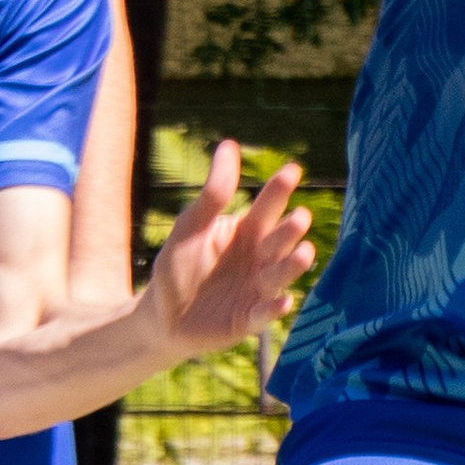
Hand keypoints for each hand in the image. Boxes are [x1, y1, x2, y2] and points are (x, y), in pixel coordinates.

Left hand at [147, 142, 315, 353]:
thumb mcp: (191, 226)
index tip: (292, 170)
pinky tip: (284, 300)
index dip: (279, 190)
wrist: (160, 316)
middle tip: (300, 217)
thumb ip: (213, 193)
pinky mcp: (249, 320)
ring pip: (280, 275)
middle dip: (291, 231)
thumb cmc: (176, 266)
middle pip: (279, 242)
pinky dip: (275, 308)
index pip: (267, 208)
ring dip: (293, 266)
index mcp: (246, 233)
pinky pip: (265, 314)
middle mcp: (259, 260)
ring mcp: (257, 290)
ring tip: (305, 253)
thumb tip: (229, 144)